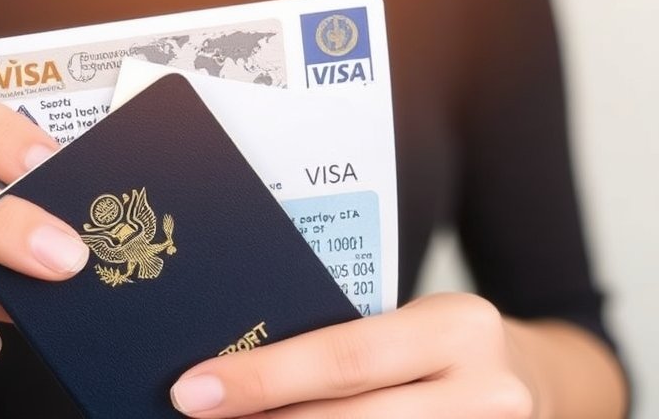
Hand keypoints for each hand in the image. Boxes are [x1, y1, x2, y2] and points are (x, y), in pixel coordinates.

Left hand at [169, 293, 536, 417]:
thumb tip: (238, 364)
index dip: (265, 378)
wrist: (538, 381)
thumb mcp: (410, 323)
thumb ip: (345, 341)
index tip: (195, 391)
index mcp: (457, 327)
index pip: (345, 356)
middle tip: (201, 418)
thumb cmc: (448, 346)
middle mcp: (485, 391)